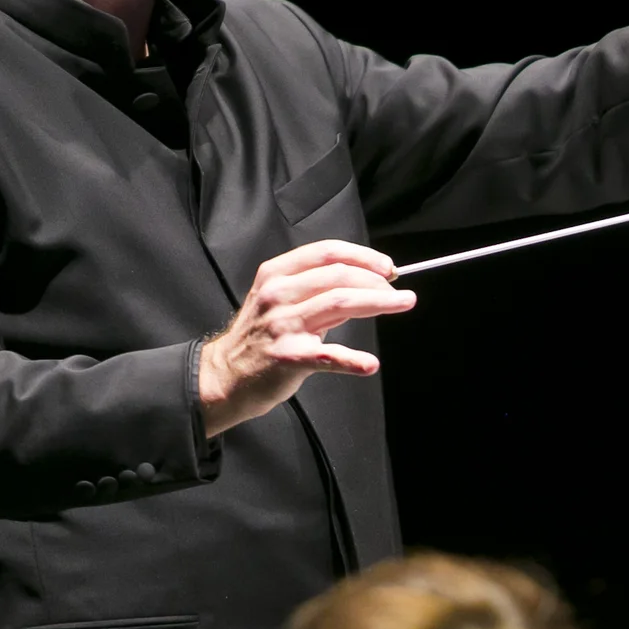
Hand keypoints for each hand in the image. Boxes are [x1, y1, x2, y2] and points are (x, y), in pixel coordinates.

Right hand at [197, 240, 415, 436]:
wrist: (225, 376)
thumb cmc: (259, 337)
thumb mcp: (278, 301)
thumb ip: (316, 292)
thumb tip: (364, 287)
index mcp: (276, 274)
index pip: (327, 252)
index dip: (363, 256)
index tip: (388, 267)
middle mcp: (278, 294)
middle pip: (339, 276)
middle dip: (377, 281)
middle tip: (400, 292)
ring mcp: (282, 325)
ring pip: (340, 304)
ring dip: (379, 303)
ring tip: (403, 303)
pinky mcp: (288, 357)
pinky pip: (328, 356)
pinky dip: (353, 360)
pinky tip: (370, 364)